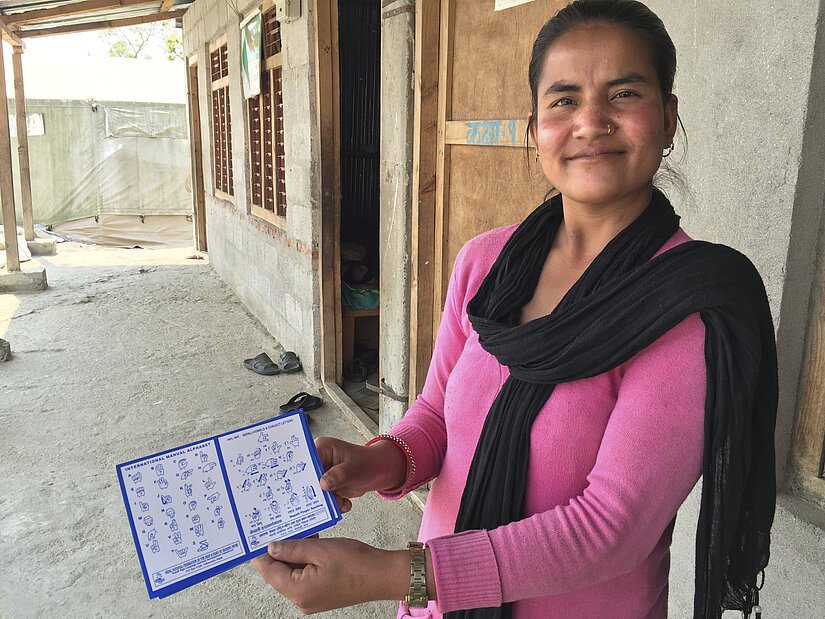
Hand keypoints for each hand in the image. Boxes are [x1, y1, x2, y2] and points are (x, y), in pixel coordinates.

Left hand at [251, 537, 406, 613]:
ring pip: (292, 572)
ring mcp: (311, 598)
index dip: (260, 553)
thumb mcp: (320, 549)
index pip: (269, 571)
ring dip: (293, 552)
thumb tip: (271, 547)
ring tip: (296, 530)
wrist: (383, 575)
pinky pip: (304, 575)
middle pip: (279, 573)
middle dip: (278, 550)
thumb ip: (293, 548)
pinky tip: (310, 542)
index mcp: (298, 591)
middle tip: (276, 526)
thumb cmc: (356, 563)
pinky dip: (304, 559)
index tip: (254, 536)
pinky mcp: (320, 593)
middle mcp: (301, 600)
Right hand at [314, 437, 406, 512]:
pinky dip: (333, 505)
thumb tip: (323, 484)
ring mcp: (322, 475)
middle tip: (323, 500)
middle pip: (307, 479)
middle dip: (315, 492)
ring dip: (327, 501)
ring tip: (340, 502)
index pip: (306, 461)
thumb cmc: (367, 463)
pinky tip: (344, 503)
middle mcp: (319, 461)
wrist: (377, 472)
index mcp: (322, 448)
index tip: (305, 487)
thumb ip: (338, 475)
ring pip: (315, 492)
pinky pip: (324, 500)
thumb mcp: (353, 468)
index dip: (303, 474)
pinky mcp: (327, 487)